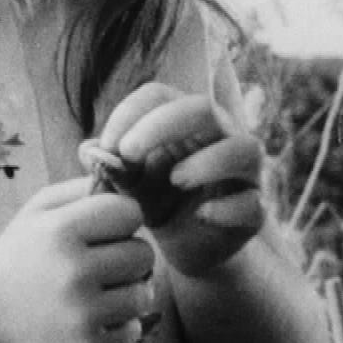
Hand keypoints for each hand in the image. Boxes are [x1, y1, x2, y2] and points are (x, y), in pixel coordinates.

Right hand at [0, 177, 155, 342]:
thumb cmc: (19, 252)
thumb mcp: (39, 209)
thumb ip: (81, 189)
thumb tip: (124, 183)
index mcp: (61, 231)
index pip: (130, 213)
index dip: (122, 218)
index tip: (106, 228)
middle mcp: (73, 272)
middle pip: (143, 254)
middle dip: (127, 254)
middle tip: (103, 261)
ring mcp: (82, 315)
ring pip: (143, 293)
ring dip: (127, 290)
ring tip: (100, 290)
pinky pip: (133, 331)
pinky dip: (120, 325)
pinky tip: (94, 317)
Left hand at [94, 82, 264, 277]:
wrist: (183, 247)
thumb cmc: (156, 200)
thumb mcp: (127, 183)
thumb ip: (110, 166)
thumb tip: (88, 150)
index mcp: (184, 121)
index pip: (160, 95)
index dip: (131, 112)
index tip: (107, 145)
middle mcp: (220, 137)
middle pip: (204, 108)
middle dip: (164, 124)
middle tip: (129, 152)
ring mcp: (243, 174)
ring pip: (242, 149)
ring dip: (207, 161)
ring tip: (176, 179)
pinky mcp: (254, 211)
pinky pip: (252, 203)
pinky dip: (227, 208)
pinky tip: (201, 216)